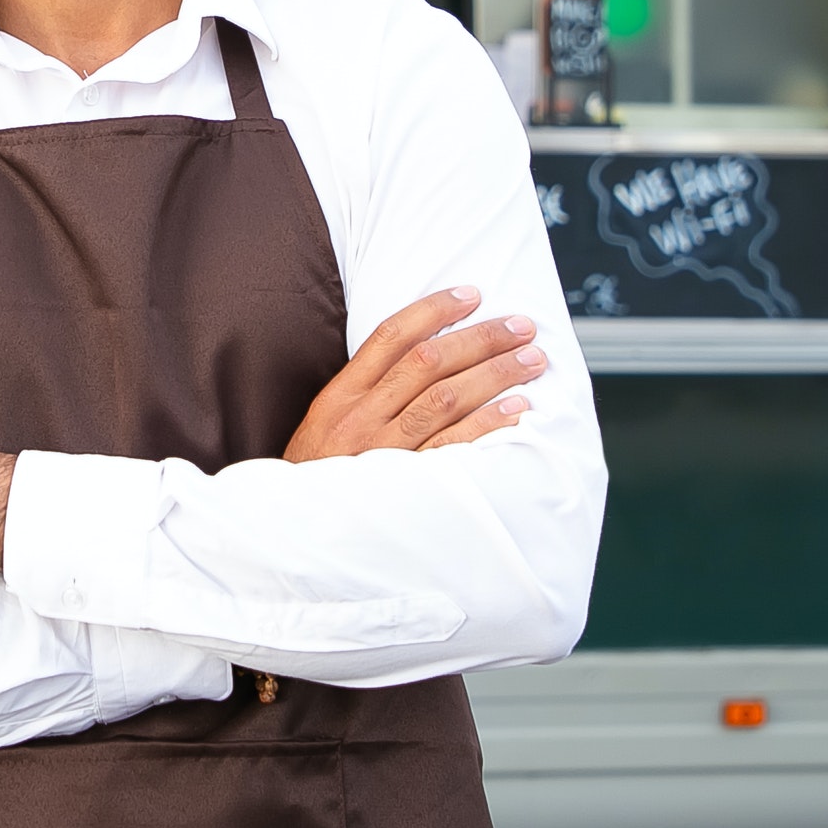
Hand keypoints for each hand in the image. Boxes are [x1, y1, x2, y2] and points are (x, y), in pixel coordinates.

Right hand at [284, 286, 544, 462]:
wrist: (297, 531)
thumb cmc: (317, 474)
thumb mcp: (325, 423)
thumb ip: (364, 391)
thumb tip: (420, 355)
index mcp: (341, 395)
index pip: (391, 336)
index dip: (434, 310)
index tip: (470, 295)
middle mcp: (362, 417)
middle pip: (428, 362)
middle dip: (480, 338)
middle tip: (520, 326)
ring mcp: (385, 451)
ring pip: (446, 398)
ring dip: (494, 374)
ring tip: (530, 360)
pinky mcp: (407, 484)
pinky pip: (455, 446)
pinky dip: (488, 423)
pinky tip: (516, 408)